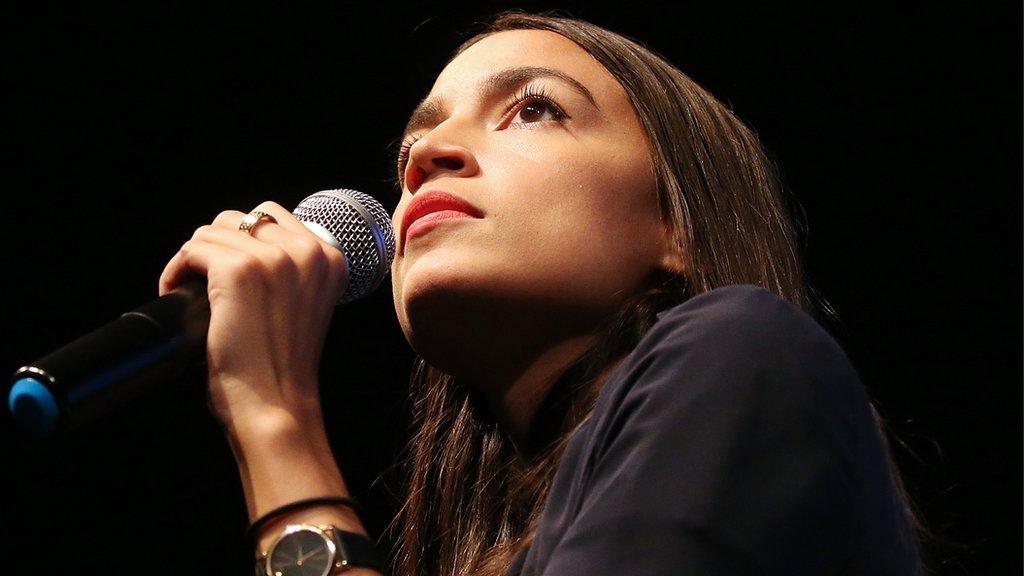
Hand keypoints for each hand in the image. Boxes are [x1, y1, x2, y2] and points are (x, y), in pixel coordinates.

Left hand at [158, 201, 347, 434]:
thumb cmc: (283, 366)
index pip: (271, 215)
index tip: (228, 274)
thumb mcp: (303, 304)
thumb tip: (241, 243)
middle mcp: (307, 251)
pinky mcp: (239, 271)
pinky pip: (192, 249)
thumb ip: (291, 270)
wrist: (277, 405)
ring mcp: (274, 259)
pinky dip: (175, 272)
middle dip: (216, 247)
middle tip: (205, 283)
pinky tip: (177, 293)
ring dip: (193, 260)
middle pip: (240, 218)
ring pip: (210, 232)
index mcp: (329, 257)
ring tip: (190, 291)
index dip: (242, 242)